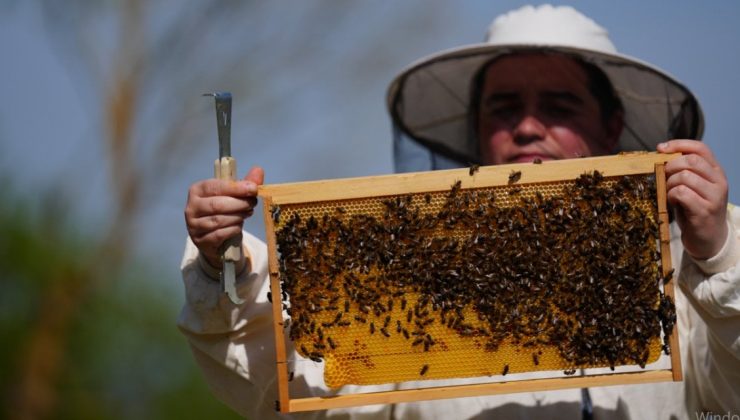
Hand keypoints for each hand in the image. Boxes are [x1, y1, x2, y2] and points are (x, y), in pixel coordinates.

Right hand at [184, 166, 264, 267]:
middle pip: (217, 204)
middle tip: (252, 203)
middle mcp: (191, 207)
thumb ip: (245, 183)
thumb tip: (258, 170)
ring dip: (238, 216)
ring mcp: (193, 225)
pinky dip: (233, 229)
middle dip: (239, 204)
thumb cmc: (223, 210)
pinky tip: (239, 225)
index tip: (253, 189)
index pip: (215, 186)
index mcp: (197, 190)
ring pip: (219, 220)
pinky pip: (219, 234)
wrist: (214, 237)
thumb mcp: (233, 195)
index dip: (235, 188)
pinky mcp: (199, 240)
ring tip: (248, 213)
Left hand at [657, 140, 727, 258]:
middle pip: (691, 160)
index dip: (678, 144)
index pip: (700, 148)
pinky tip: (672, 202)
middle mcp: (719, 181)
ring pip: (684, 176)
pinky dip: (671, 195)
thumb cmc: (696, 209)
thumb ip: (684, 170)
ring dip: (669, 183)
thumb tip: (661, 153)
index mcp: (716, 171)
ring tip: (669, 193)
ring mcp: (714, 196)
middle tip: (663, 177)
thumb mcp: (694, 186)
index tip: (660, 149)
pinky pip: (681, 193)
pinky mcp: (704, 210)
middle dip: (670, 166)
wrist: (709, 238)